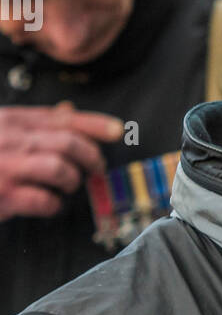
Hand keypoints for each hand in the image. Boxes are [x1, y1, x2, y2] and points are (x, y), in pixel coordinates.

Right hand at [0, 104, 124, 220]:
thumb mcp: (2, 130)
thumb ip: (32, 122)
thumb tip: (68, 110)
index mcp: (12, 120)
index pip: (62, 118)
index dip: (95, 124)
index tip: (117, 130)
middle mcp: (11, 140)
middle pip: (67, 143)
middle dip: (91, 157)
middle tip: (98, 168)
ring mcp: (7, 168)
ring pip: (59, 168)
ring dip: (73, 180)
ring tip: (70, 186)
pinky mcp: (4, 195)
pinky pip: (43, 199)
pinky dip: (54, 204)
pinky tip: (52, 205)